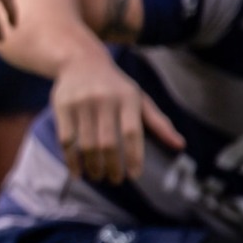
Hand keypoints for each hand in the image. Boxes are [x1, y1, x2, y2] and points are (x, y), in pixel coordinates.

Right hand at [50, 51, 184, 182]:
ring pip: (86, 144)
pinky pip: (65, 140)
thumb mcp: (139, 98)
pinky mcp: (62, 107)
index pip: (132, 133)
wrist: (81, 61)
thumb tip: (180, 145)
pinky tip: (77, 172)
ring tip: (98, 177)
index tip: (134, 175)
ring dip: (92, 166)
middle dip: (112, 166)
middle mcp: (104, 100)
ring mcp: (81, 104)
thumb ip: (158, 123)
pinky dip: (71, 160)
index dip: (134, 157)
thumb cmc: (116, 86)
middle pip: (107, 143)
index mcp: (127, 99)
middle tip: (115, 180)